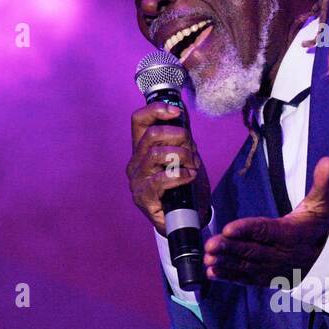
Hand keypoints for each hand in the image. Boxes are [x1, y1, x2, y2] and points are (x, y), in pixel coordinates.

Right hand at [127, 102, 211, 234]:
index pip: (138, 120)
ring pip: (157, 154)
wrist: (189, 218)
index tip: (176, 112)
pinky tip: (189, 176)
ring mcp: (137, 181)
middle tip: (192, 151)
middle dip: (179, 137)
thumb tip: (182, 110)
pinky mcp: (143, 198)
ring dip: (182, 157)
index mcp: (142, 150)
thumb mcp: (186, 156)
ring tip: (192, 167)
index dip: (156, 110)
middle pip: (152, 134)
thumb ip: (181, 136)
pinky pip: (161, 179)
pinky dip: (180, 175)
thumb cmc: (185, 187)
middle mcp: (136, 163)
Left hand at [204, 157, 328, 286]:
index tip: (228, 229)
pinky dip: (228, 277)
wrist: (325, 259)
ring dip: (225, 263)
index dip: (246, 230)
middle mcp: (280, 254)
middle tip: (210, 245)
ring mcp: (271, 268)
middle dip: (230, 248)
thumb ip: (322, 183)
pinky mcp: (264, 278)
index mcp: (290, 234)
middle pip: (251, 250)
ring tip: (207, 259)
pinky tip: (211, 273)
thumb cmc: (316, 226)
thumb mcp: (322, 204)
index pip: (266, 231)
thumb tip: (327, 160)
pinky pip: (245, 279)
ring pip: (246, 266)